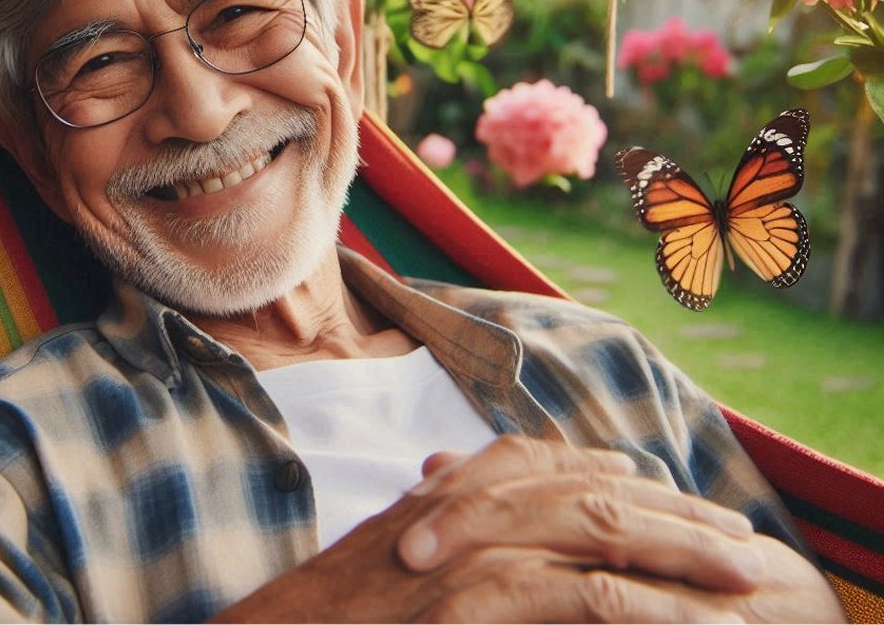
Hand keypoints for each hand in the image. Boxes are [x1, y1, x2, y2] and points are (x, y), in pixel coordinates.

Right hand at [215, 436, 773, 622]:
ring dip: (681, 547)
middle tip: (737, 533)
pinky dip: (649, 604)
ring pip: (601, 526)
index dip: (618, 472)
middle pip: (591, 485)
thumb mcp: (384, 549)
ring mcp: (474, 547)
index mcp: (447, 489)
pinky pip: (584, 595)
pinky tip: (698, 620)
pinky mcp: (479, 598)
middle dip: (672, 506)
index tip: (670, 488)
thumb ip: (432, 511)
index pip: (549, 462)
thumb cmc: (326, 613)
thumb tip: (452, 482)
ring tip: (745, 571)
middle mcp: (467, 503)